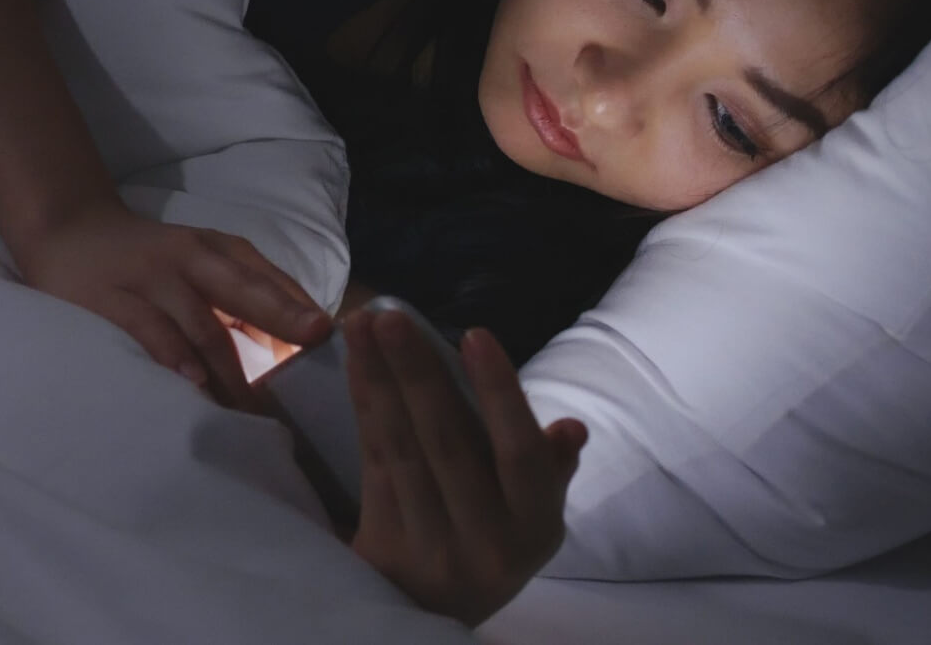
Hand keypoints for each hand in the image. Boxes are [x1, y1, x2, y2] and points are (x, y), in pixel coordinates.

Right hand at [15, 196, 331, 406]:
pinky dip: (175, 358)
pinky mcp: (113, 299)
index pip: (268, 280)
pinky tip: (194, 384)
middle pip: (244, 291)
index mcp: (218, 250)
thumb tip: (296, 342)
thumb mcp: (201, 263)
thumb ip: (243, 295)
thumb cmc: (150, 258)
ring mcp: (151, 278)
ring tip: (254, 405)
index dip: (299, 308)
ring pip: (201, 323)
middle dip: (281, 319)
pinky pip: (150, 331)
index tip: (330, 338)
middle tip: (311, 350)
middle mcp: (190, 258)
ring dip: (230, 367)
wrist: (70, 232)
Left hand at [344, 311, 584, 627]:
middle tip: (391, 316)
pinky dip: (364, 406)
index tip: (475, 334)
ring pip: (400, 450)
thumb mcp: (533, 515)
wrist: (433, 614)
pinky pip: (372, 462)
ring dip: (379, 380)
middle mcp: (484, 540)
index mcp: (533, 526)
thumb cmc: (493, 539)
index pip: (521, 457)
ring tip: (363, 324)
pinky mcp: (381, 547)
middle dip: (417, 374)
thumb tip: (572, 428)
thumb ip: (548, 468)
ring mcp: (428, 547)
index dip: (500, 395)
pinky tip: (357, 363)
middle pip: (447, 445)